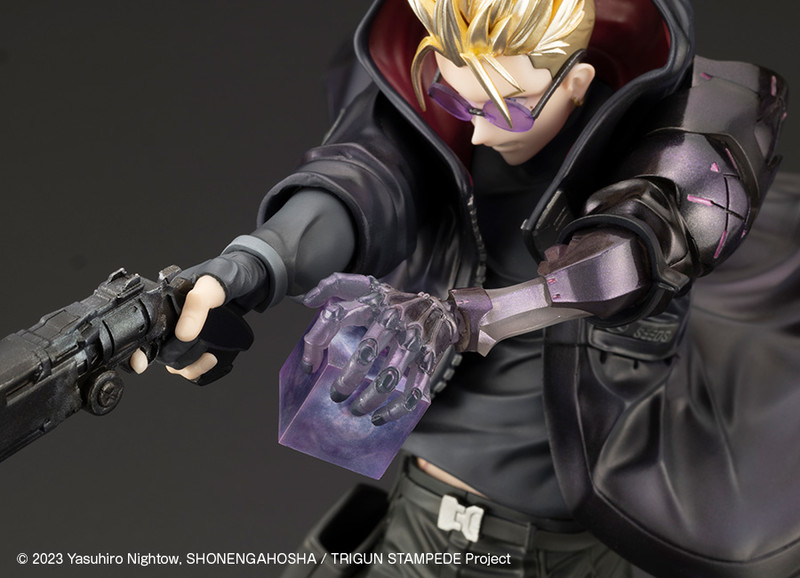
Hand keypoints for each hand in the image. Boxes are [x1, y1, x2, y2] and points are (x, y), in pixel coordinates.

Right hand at [129, 275, 224, 378]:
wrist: (249, 279)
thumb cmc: (227, 275)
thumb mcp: (212, 284)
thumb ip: (198, 304)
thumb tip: (184, 335)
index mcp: (165, 303)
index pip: (144, 329)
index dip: (138, 349)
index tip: (140, 364)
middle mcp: (172, 320)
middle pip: (161, 351)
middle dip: (178, 356)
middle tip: (201, 347)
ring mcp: (186, 333)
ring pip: (174, 362)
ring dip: (189, 365)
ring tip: (208, 357)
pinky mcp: (200, 342)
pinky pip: (191, 365)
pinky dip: (198, 369)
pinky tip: (211, 358)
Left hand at [302, 273, 460, 424]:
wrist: (444, 310)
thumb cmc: (398, 302)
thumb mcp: (370, 286)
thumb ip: (337, 285)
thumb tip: (307, 299)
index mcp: (374, 302)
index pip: (337, 315)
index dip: (317, 341)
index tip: (309, 365)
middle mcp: (394, 319)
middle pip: (366, 351)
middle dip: (348, 378)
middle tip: (336, 395)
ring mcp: (413, 341)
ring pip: (390, 376)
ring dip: (370, 398)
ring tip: (357, 410)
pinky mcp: (429, 360)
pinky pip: (414, 390)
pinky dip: (397, 408)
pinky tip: (381, 417)